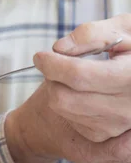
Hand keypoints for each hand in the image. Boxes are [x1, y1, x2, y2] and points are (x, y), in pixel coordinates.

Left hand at [34, 15, 130, 142]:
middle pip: (64, 97)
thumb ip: (90, 35)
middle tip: (58, 63)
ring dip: (58, 88)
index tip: (39, 56)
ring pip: (63, 109)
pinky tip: (82, 89)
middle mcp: (128, 107)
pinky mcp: (107, 134)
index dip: (52, 64)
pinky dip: (68, 102)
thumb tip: (59, 49)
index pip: (79, 75)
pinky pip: (70, 119)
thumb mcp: (123, 28)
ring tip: (74, 74)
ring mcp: (118, 124)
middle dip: (52, 76)